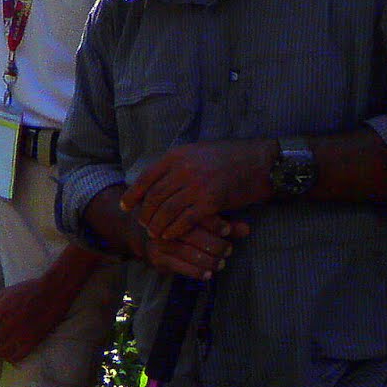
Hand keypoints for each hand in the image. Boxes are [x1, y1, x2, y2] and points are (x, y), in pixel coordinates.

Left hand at [0, 276, 78, 364]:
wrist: (53, 293)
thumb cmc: (28, 290)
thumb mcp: (5, 293)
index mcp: (2, 312)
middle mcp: (10, 325)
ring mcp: (22, 335)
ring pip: (2, 353)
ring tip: (0, 344)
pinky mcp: (33, 342)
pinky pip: (16, 357)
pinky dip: (10, 357)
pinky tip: (10, 351)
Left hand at [123, 139, 274, 240]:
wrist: (261, 163)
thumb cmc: (231, 157)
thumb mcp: (198, 151)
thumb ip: (178, 163)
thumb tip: (157, 177)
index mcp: (178, 155)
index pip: (147, 177)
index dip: (133, 194)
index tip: (125, 206)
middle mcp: (184, 169)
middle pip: (154, 196)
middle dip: (145, 213)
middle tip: (143, 224)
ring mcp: (197, 185)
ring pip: (166, 210)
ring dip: (157, 225)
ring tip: (154, 232)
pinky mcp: (211, 202)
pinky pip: (184, 220)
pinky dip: (174, 230)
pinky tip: (170, 235)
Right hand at [138, 214, 249, 280]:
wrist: (152, 236)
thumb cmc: (187, 228)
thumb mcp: (207, 223)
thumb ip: (226, 226)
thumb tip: (247, 230)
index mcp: (178, 211)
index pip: (196, 216)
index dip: (214, 223)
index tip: (227, 230)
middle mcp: (167, 225)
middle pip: (192, 235)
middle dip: (214, 244)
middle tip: (228, 250)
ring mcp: (160, 242)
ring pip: (187, 252)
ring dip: (208, 260)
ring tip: (221, 263)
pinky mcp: (157, 258)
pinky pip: (179, 266)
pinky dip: (196, 271)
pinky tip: (208, 274)